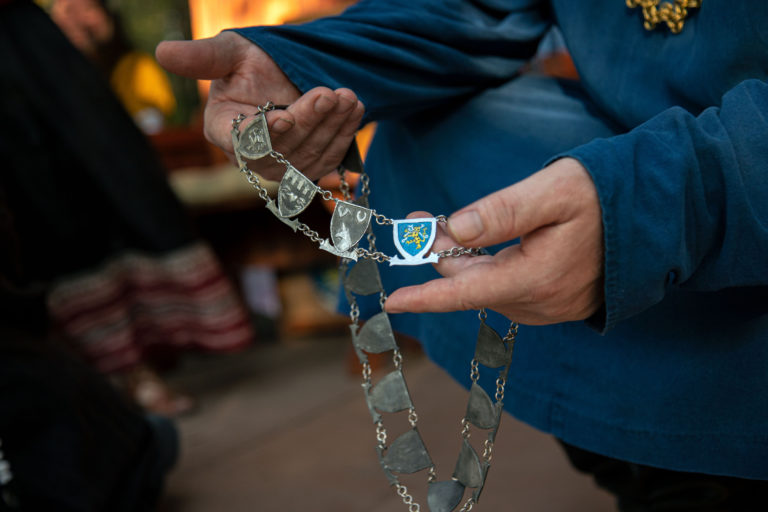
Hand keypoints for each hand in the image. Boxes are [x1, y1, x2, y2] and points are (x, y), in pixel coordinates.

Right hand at [156, 31, 364, 180]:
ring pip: (310, 155)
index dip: (263, 134)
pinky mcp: (310, 169)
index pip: (242, 141)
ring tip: (348, 97)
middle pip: (282, 150)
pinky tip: (354, 109)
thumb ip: (202, 58)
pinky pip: (330, 158)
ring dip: (332, 126)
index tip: (284, 117)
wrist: (288, 76)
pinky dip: (345, 134)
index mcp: (223, 131)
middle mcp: (252, 157)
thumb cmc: (252, 63)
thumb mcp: (230, 53)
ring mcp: (283, 168)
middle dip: (308, 121)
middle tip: (328, 93)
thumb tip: (161, 51)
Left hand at [384, 158, 604, 324]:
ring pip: (487, 285)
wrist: (655, 215)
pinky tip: (484, 244)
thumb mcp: (552, 192)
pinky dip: (487, 267)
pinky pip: (507, 289)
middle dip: (441, 252)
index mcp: (536, 278)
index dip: (427, 297)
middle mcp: (540, 303)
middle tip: (421, 218)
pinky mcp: (555, 303)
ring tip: (448, 224)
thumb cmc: (604, 196)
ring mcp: (550, 308)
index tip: (392, 303)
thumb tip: (454, 230)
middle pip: (471, 283)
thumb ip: (501, 213)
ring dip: (464, 259)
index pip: (467, 293)